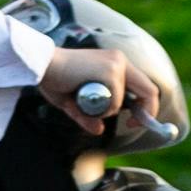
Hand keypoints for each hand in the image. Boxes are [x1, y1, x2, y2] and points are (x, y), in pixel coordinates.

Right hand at [38, 41, 157, 143]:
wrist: (42, 64)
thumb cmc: (53, 79)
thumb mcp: (74, 102)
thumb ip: (88, 115)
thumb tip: (98, 130)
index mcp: (114, 62)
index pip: (142, 85)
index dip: (145, 106)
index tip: (134, 120)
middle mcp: (119, 61)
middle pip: (149, 90)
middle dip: (147, 112)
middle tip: (132, 125)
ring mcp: (116, 65)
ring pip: (122, 101)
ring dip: (104, 109)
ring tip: (81, 99)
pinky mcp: (110, 71)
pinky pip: (113, 102)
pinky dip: (99, 107)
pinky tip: (81, 96)